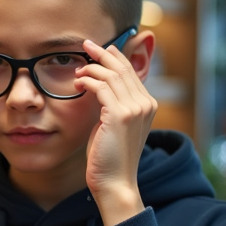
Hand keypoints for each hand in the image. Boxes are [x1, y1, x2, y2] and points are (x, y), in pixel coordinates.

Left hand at [74, 38, 157, 225]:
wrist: (115, 182)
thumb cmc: (109, 157)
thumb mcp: (112, 125)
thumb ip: (110, 105)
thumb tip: (97, 87)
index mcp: (147, 105)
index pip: (131, 72)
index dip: (114, 57)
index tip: (98, 49)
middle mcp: (146, 104)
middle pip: (123, 68)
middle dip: (103, 53)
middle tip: (86, 44)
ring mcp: (135, 109)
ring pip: (111, 75)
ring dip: (91, 68)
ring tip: (78, 68)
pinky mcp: (120, 115)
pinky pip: (101, 87)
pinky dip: (88, 81)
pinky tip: (78, 82)